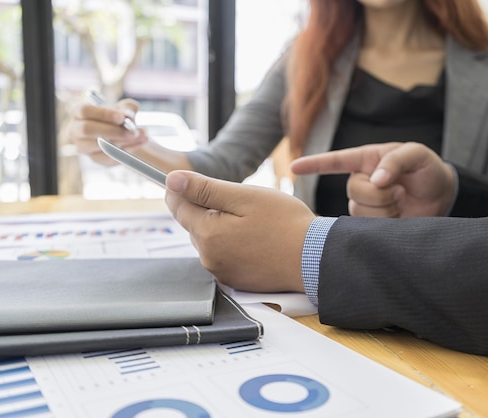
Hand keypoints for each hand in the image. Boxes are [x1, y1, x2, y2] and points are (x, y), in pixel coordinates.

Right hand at [67, 98, 147, 165]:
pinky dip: (129, 150)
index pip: (84, 110)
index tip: (121, 117)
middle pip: (87, 129)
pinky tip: (141, 142)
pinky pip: (111, 156)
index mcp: (77, 111)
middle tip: (132, 131)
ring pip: (100, 145)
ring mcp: (83, 146)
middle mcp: (75, 130)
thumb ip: (127, 108)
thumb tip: (129, 115)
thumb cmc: (118, 116)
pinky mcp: (95, 159)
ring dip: (124, 141)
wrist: (122, 133)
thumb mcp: (123, 107)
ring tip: (142, 135)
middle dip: (112, 130)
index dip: (103, 114)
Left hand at [165, 171, 314, 292]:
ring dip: (220, 226)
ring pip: (209, 240)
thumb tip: (171, 180)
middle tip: (236, 199)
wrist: (315, 259)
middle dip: (206, 208)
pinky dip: (232, 243)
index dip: (180, 189)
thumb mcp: (245, 196)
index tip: (186, 179)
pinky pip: (223, 255)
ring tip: (250, 219)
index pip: (178, 206)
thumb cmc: (286, 224)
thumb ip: (205, 188)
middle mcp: (209, 257)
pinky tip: (255, 238)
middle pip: (193, 224)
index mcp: (208, 234)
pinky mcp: (236, 280)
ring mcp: (222, 272)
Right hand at [291, 142, 455, 217]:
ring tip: (401, 201)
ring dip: (385, 208)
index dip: (314, 164)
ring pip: (360, 210)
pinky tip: (397, 216)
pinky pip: (367, 226)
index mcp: (366, 160)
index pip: (335, 161)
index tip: (293, 167)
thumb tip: (376, 179)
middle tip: (400, 190)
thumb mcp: (417, 154)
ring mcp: (365, 203)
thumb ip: (395, 161)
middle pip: (353, 190)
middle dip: (380, 193)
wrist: (441, 196)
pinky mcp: (372, 223)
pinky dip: (386, 221)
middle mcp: (361, 181)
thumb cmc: (427, 169)